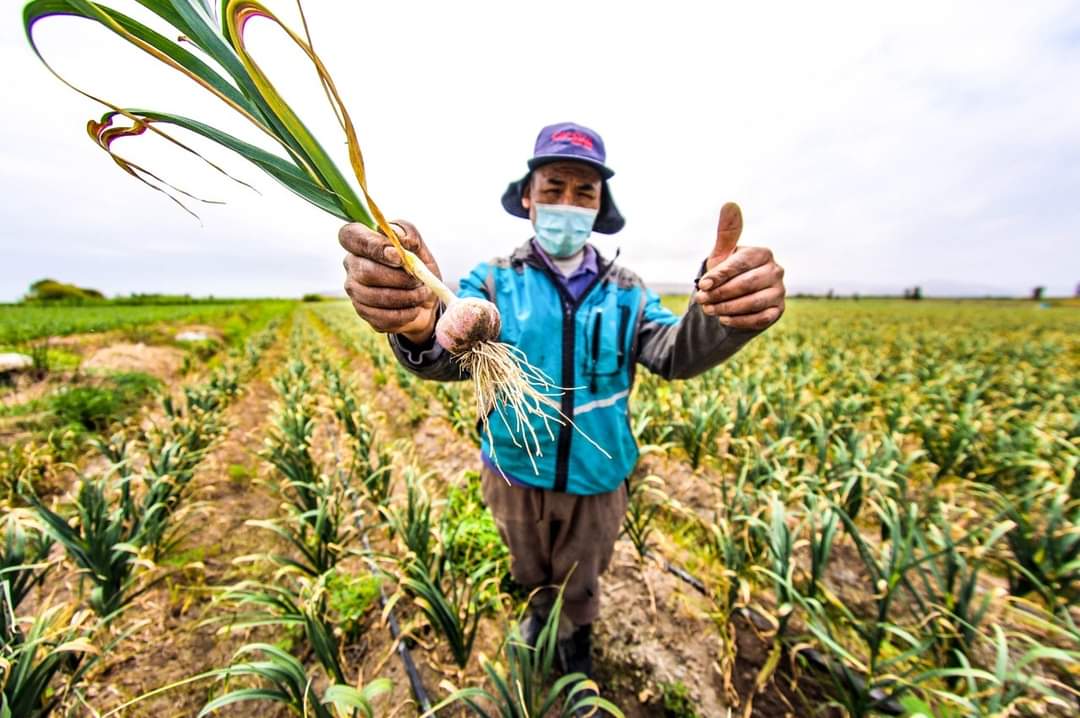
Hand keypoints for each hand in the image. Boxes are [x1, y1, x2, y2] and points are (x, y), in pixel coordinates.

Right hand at [339, 220, 441, 343]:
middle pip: (366, 271)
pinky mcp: (364, 313)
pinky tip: (414, 308)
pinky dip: (405, 313)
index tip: (399, 256)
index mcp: (361, 243)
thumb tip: (398, 237)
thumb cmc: (419, 269)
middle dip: (399, 278)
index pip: (350, 236)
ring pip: (375, 296)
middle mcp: (352, 265)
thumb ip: (409, 234)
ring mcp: (355, 291)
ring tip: (421, 293)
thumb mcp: (420, 247)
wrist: (426, 301)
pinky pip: (382, 316)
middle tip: (418, 280)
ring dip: (406, 296)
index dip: (373, 246)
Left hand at [692, 202, 784, 329]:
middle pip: (747, 284)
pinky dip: (739, 320)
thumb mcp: (722, 255)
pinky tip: (723, 319)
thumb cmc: (726, 272)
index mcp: (762, 254)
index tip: (702, 284)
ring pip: (753, 302)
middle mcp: (776, 271)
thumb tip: (730, 203)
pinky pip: (760, 318)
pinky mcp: (777, 311)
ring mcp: (779, 291)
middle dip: (721, 293)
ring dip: (727, 308)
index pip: (741, 264)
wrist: (733, 298)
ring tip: (708, 310)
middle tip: (701, 300)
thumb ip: (727, 232)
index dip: (720, 275)